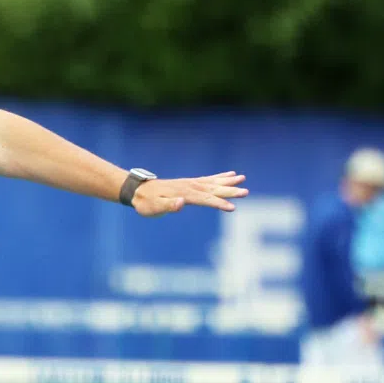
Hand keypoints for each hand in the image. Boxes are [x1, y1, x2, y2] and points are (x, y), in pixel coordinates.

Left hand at [132, 172, 246, 216]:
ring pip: (213, 182)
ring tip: (243, 178)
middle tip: (246, 192)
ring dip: (228, 182)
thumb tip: (180, 203)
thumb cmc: (145, 203)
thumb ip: (167, 206)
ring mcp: (190, 183)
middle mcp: (189, 186)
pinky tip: (230, 174)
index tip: (232, 207)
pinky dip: (220, 177)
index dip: (218, 203)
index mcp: (183, 194)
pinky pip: (208, 179)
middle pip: (212, 189)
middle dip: (229, 191)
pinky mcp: (189, 183)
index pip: (204, 199)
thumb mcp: (153, 208)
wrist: (137, 191)